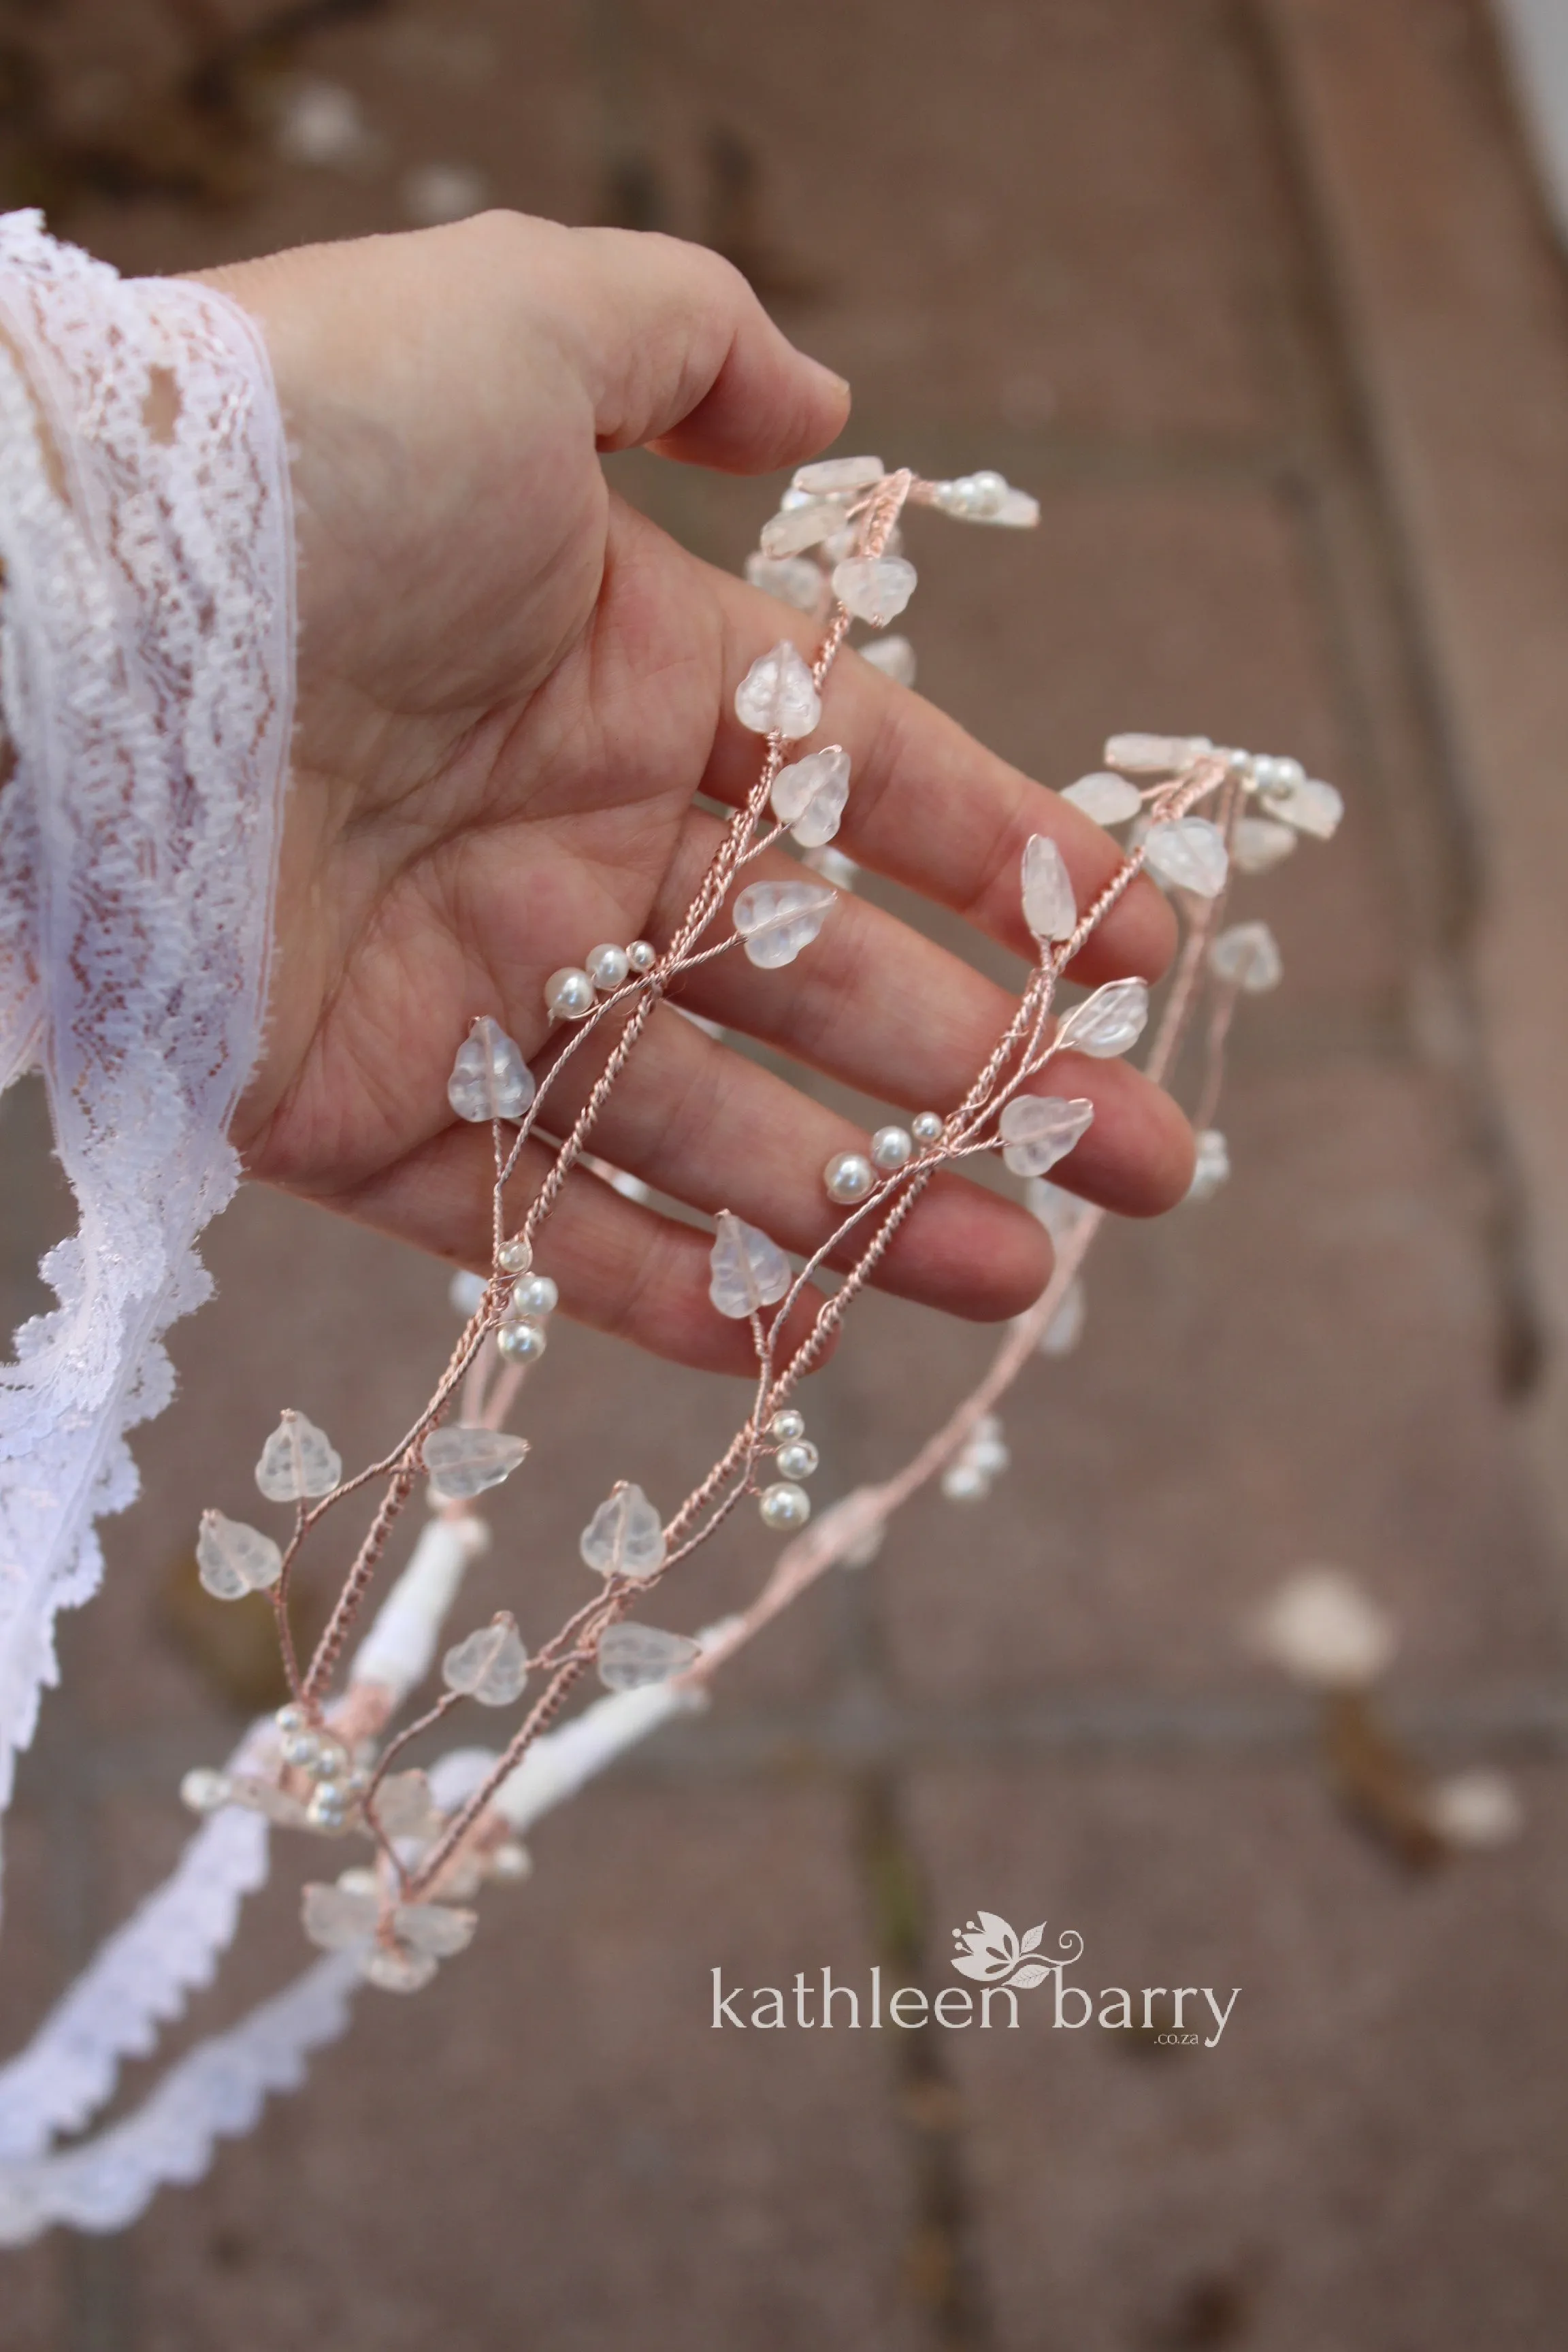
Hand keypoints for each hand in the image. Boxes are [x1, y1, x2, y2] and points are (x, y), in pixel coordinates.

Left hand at [199, 213, 1191, 1373]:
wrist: (53, 625)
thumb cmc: (297, 459)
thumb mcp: (520, 330)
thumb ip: (687, 343)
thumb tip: (825, 409)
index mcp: (629, 675)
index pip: (867, 786)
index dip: (1013, 867)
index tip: (1144, 955)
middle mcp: (567, 843)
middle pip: (823, 985)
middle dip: (993, 1077)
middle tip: (1140, 1168)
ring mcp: (468, 992)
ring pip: (704, 1130)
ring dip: (866, 1214)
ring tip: (1015, 1283)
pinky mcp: (354, 1117)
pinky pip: (527, 1228)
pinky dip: (656, 1289)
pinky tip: (795, 1344)